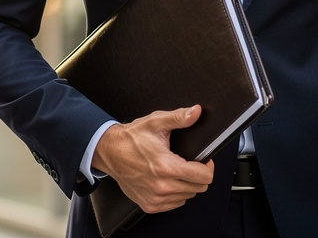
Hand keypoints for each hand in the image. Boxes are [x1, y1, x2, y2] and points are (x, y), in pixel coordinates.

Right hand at [91, 105, 214, 213]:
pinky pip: (174, 204)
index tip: (203, 160)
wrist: (110, 152)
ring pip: (187, 197)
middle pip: (199, 188)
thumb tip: (195, 112)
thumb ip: (179, 117)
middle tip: (188, 163)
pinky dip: (175, 194)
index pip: (204, 177)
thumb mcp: (156, 122)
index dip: (207, 167)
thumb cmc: (131, 139)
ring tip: (175, 171)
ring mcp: (155, 198)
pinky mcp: (149, 205)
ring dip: (186, 185)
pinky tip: (167, 181)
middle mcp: (161, 186)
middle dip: (198, 175)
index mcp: (166, 167)